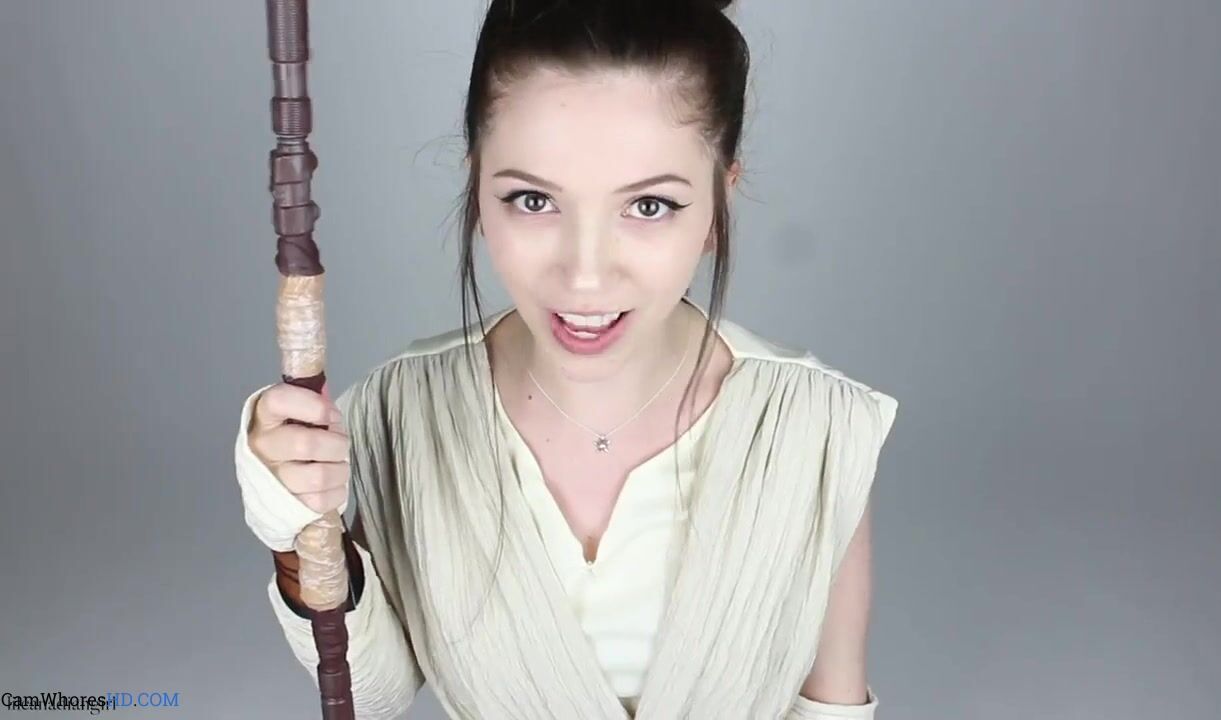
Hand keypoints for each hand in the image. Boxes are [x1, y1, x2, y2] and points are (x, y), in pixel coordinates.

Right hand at [246, 382, 349, 514]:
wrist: (274, 480)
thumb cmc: (297, 434)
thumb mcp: (301, 411)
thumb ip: (313, 401)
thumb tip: (326, 393)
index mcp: (265, 416)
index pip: (279, 401)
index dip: (312, 406)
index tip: (330, 414)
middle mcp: (262, 446)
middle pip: (305, 444)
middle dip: (336, 444)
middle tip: (340, 444)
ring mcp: (272, 478)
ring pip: (319, 476)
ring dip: (340, 469)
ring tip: (337, 464)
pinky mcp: (286, 504)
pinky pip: (322, 500)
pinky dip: (337, 491)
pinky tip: (332, 483)